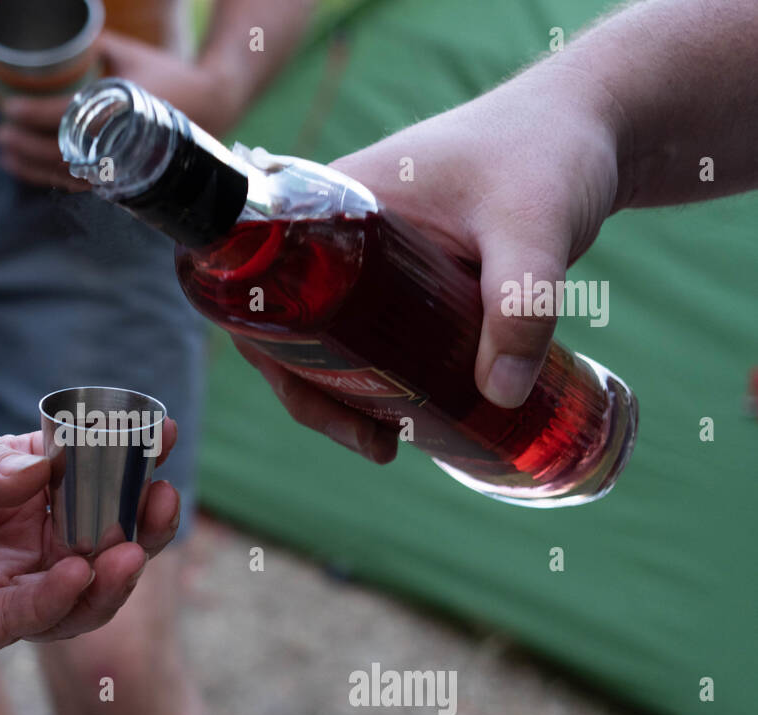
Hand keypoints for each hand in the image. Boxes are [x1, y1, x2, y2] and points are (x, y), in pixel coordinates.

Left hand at [0, 30, 242, 190]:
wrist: (208, 108)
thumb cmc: (168, 77)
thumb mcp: (131, 54)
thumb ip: (94, 44)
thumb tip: (54, 31)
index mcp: (125, 112)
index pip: (69, 118)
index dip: (34, 115)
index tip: (7, 107)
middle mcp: (122, 145)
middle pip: (61, 154)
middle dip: (24, 146)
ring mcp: (121, 167)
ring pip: (66, 176)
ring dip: (30, 166)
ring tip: (3, 151)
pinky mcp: (119, 179)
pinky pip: (77, 185)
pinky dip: (47, 178)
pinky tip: (23, 168)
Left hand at [0, 400, 180, 655]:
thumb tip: (50, 467)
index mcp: (6, 481)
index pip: (85, 476)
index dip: (126, 459)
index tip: (162, 434)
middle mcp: (7, 535)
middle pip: (94, 539)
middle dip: (137, 523)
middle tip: (162, 499)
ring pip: (71, 592)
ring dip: (110, 574)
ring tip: (132, 548)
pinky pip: (18, 623)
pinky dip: (55, 603)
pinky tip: (77, 574)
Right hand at [237, 61, 621, 457]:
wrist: (593, 125)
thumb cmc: (552, 151)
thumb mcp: (535, 224)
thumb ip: (522, 302)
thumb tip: (499, 395)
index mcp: (336, 203)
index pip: (266, 287)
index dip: (273, 353)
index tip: (318, 403)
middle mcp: (339, 233)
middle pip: (290, 327)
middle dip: (315, 394)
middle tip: (374, 443)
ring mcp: (371, 258)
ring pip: (329, 338)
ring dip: (346, 394)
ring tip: (389, 441)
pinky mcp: (406, 277)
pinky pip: (370, 335)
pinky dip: (380, 377)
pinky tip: (412, 412)